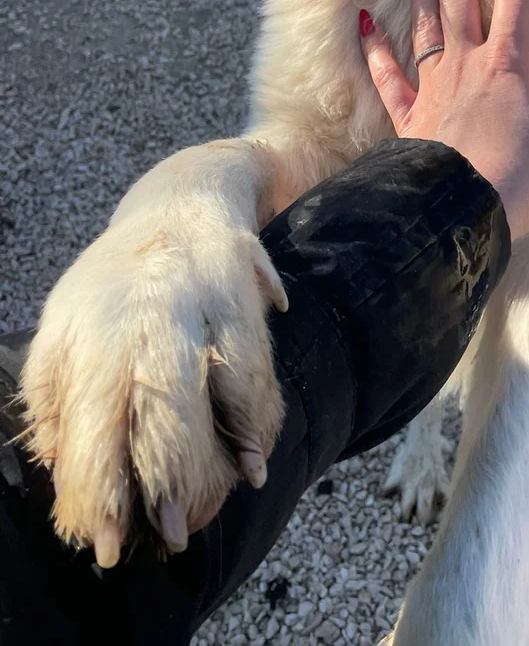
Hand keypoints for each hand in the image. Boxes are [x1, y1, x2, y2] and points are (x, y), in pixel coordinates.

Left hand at [21, 141, 285, 566]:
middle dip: (169, 475)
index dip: (102, 484)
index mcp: (96, 329)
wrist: (184, 202)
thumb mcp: (64, 325)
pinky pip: (259, 362)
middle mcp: (152, 314)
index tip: (108, 539)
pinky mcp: (245, 296)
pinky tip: (257, 454)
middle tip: (169, 535)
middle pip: (162, 402)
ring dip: (231, 443)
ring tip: (233, 490)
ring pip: (223, 380)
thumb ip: (55, 394)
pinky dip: (261, 412)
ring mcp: (205, 302)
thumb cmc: (115, 282)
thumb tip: (56, 461)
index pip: (95, 418)